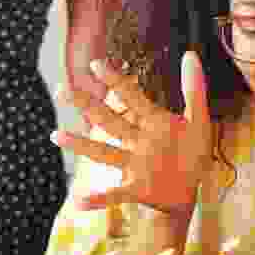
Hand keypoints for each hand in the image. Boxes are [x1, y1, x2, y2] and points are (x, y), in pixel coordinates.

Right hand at [52, 53, 212, 213]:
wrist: (192, 189)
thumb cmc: (192, 152)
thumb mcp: (198, 120)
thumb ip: (194, 89)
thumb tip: (190, 53)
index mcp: (153, 122)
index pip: (131, 97)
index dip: (115, 81)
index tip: (95, 64)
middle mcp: (138, 141)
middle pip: (108, 120)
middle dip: (87, 105)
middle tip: (61, 89)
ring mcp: (134, 165)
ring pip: (103, 152)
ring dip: (81, 145)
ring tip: (56, 135)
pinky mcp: (137, 188)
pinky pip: (115, 193)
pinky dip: (98, 198)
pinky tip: (80, 201)